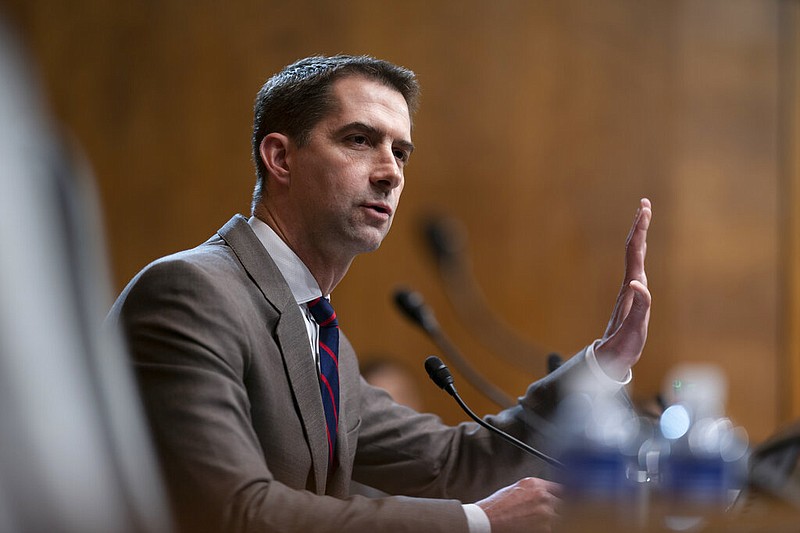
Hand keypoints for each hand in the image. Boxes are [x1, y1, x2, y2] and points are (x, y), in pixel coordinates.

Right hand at [477, 477, 560, 532]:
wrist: (486, 520)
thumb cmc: (496, 507)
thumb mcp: (516, 489)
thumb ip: (535, 490)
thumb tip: (547, 495)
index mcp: (536, 484)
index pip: (563, 488)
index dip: (567, 497)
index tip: (571, 501)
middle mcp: (543, 496)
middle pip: (568, 503)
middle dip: (565, 509)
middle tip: (562, 514)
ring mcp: (546, 513)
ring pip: (566, 517)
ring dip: (561, 521)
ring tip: (549, 522)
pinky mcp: (545, 528)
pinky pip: (558, 528)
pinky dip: (553, 527)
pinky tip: (545, 527)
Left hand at [595, 198, 652, 379]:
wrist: (610, 358)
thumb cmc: (623, 346)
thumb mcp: (634, 329)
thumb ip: (639, 307)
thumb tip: (638, 283)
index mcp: (631, 288)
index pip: (635, 252)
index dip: (640, 230)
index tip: (644, 210)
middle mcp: (629, 284)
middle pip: (633, 249)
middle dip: (640, 225)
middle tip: (645, 204)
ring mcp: (630, 289)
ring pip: (634, 256)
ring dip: (639, 235)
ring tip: (644, 217)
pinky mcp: (633, 296)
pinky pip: (637, 267)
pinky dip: (641, 252)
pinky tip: (642, 247)